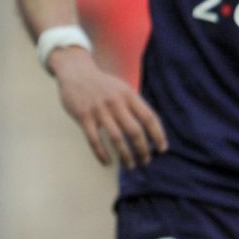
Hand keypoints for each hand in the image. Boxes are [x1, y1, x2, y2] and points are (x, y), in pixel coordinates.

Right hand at [48, 47, 167, 166]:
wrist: (75, 72)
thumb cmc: (102, 85)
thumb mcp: (122, 88)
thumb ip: (135, 105)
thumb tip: (151, 129)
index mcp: (128, 95)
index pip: (149, 117)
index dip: (158, 135)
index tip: (162, 149)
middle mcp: (115, 102)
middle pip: (134, 131)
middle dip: (142, 150)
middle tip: (146, 161)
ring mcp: (98, 110)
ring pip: (116, 138)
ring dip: (125, 155)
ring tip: (130, 165)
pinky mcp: (83, 116)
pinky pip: (94, 140)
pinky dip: (102, 154)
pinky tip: (108, 162)